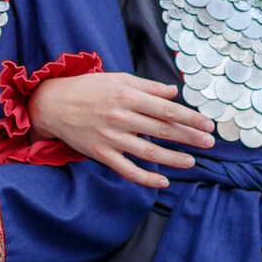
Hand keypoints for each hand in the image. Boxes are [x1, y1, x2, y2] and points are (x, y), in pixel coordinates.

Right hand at [28, 71, 214, 188]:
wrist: (52, 104)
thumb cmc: (88, 88)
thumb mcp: (118, 78)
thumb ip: (147, 86)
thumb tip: (174, 92)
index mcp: (127, 96)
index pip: (166, 110)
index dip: (190, 118)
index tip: (208, 124)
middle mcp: (121, 117)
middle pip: (162, 130)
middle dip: (189, 138)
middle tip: (209, 143)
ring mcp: (111, 137)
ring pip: (149, 152)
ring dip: (173, 159)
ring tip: (192, 162)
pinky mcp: (101, 153)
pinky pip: (127, 170)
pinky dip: (146, 179)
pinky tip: (163, 182)